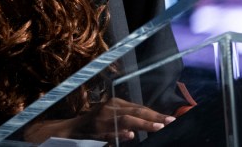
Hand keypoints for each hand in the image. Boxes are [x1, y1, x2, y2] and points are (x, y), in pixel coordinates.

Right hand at [23, 97, 175, 144]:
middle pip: (136, 112)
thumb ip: (128, 121)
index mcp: (116, 104)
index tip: (171, 119)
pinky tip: (130, 136)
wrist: (70, 131)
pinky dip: (121, 134)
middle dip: (154, 117)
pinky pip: (111, 132)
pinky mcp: (96, 130)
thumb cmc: (93, 126)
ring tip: (158, 127)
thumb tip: (149, 125)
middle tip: (170, 122)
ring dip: (143, 124)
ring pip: (127, 120)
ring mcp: (103, 119)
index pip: (140, 109)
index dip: (155, 114)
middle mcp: (110, 108)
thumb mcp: (112, 119)